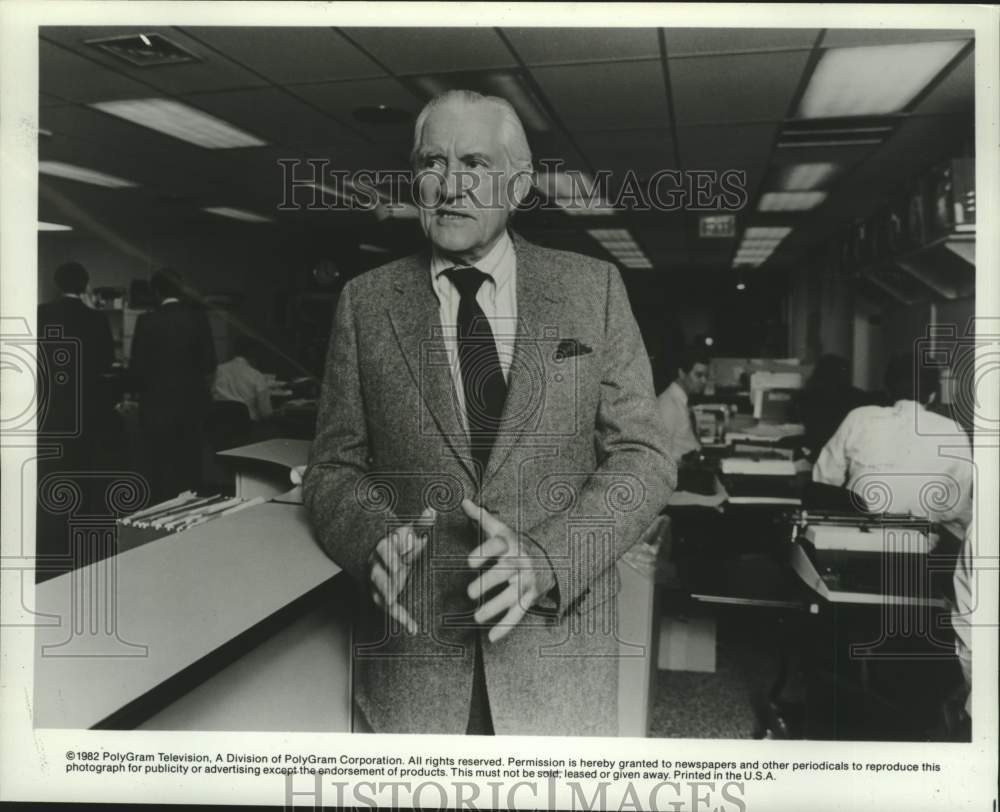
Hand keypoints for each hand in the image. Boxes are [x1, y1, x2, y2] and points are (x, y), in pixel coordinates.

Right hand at [369, 507, 435, 633]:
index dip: (395, 551)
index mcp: (385, 548)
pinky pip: (389, 608)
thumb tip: (432, 510)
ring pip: (379, 590)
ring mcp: (379, 582)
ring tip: (393, 602)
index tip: (406, 552)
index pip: (387, 549)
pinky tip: (412, 627)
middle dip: (387, 576)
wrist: (382, 553)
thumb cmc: (402, 542)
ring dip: (386, 596)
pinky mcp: (383, 596)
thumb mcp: (411, 531)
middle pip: (379, 572)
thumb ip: (421, 523)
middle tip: (395, 580)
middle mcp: (378, 565)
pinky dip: (400, 618)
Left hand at [463, 498, 555, 642]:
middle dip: (488, 583)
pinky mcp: (530, 597)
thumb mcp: (501, 529)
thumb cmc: (515, 543)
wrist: (551, 556)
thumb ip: (481, 517)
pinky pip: (518, 614)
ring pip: (511, 596)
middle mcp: (519, 561)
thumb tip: (462, 501)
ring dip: (494, 608)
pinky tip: (492, 638)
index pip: (496, 546)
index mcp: (510, 543)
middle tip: (469, 593)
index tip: (469, 562)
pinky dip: (506, 627)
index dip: (484, 553)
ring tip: (476, 617)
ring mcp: (526, 581)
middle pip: (504, 572)